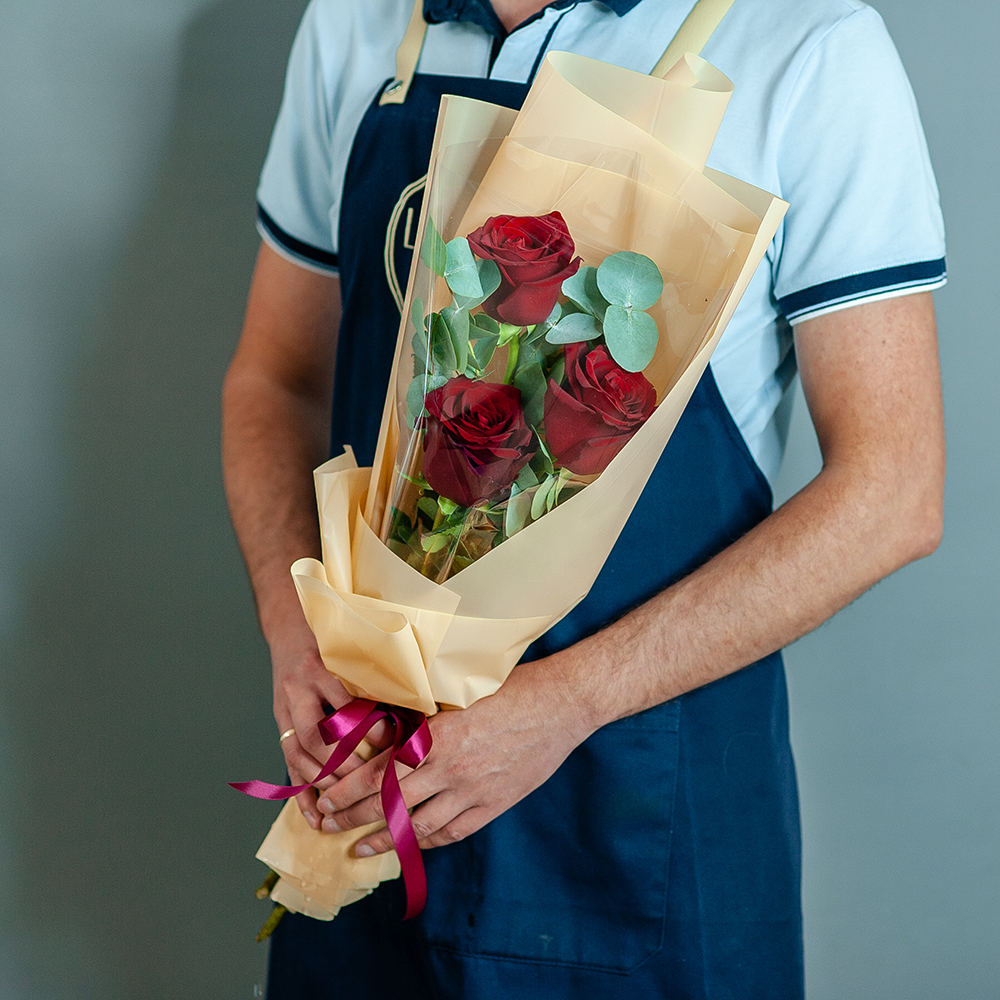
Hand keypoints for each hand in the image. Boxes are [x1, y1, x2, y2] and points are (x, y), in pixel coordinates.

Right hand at [271, 620, 390, 828]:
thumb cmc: (332, 642)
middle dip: (345, 764)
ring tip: (348, 800)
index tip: (395, 743)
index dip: (369, 728)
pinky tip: (316, 817)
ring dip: (324, 782)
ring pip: (299, 754)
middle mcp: (299, 689)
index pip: (344, 704)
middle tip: (372, 780)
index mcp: (320, 668)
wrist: (290, 629)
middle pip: (318, 736)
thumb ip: (373, 676)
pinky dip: (301, 794)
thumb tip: (416, 707)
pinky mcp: (280, 725)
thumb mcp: (351, 650)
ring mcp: (285, 709)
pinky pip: (288, 765)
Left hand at [314, 661, 594, 852]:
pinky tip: (411, 846)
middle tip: (326, 825)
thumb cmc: (511, 687)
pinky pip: (453, 832)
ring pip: (418, 826)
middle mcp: (451, 768)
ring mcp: (474, 790)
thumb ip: (421, 713)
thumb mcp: (458, 693)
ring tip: (359, 848)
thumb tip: (381, 725)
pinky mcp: (494, 804)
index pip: (381, 771)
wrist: (562, 704)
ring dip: (385, 839)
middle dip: (353, 817)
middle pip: (391, 803)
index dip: (348, 788)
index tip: (324, 797)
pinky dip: (427, 841)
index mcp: (438, 736)